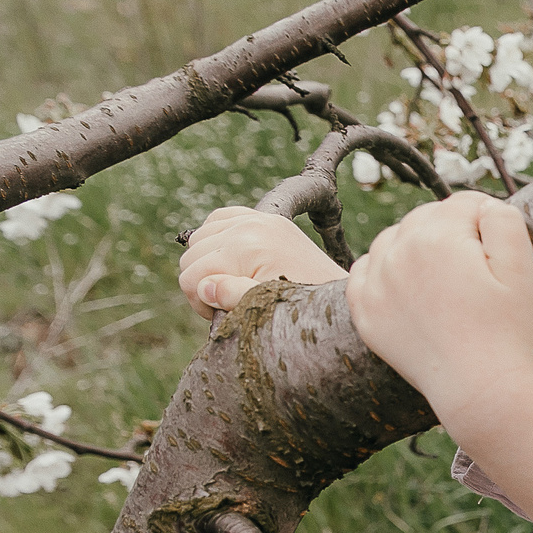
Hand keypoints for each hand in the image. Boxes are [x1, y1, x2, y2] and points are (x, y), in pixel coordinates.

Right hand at [177, 207, 346, 318]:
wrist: (340, 298)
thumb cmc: (304, 310)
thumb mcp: (264, 306)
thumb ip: (231, 296)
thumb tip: (204, 286)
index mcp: (246, 245)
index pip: (191, 275)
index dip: (200, 302)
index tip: (219, 314)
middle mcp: (250, 224)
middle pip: (192, 255)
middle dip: (203, 283)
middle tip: (226, 302)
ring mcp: (259, 218)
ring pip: (200, 236)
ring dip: (208, 262)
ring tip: (229, 283)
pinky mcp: (267, 218)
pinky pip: (220, 218)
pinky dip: (216, 237)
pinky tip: (230, 259)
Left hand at [343, 192, 532, 430]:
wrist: (481, 391)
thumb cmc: (509, 331)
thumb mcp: (524, 269)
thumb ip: (505, 219)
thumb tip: (482, 204)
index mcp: (437, 235)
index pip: (464, 203)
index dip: (489, 222)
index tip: (501, 252)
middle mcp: (397, 251)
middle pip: (426, 218)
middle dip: (452, 233)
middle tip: (478, 272)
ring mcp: (376, 283)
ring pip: (393, 240)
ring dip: (417, 247)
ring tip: (446, 280)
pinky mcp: (366, 313)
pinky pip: (363, 272)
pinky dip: (382, 271)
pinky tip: (407, 287)